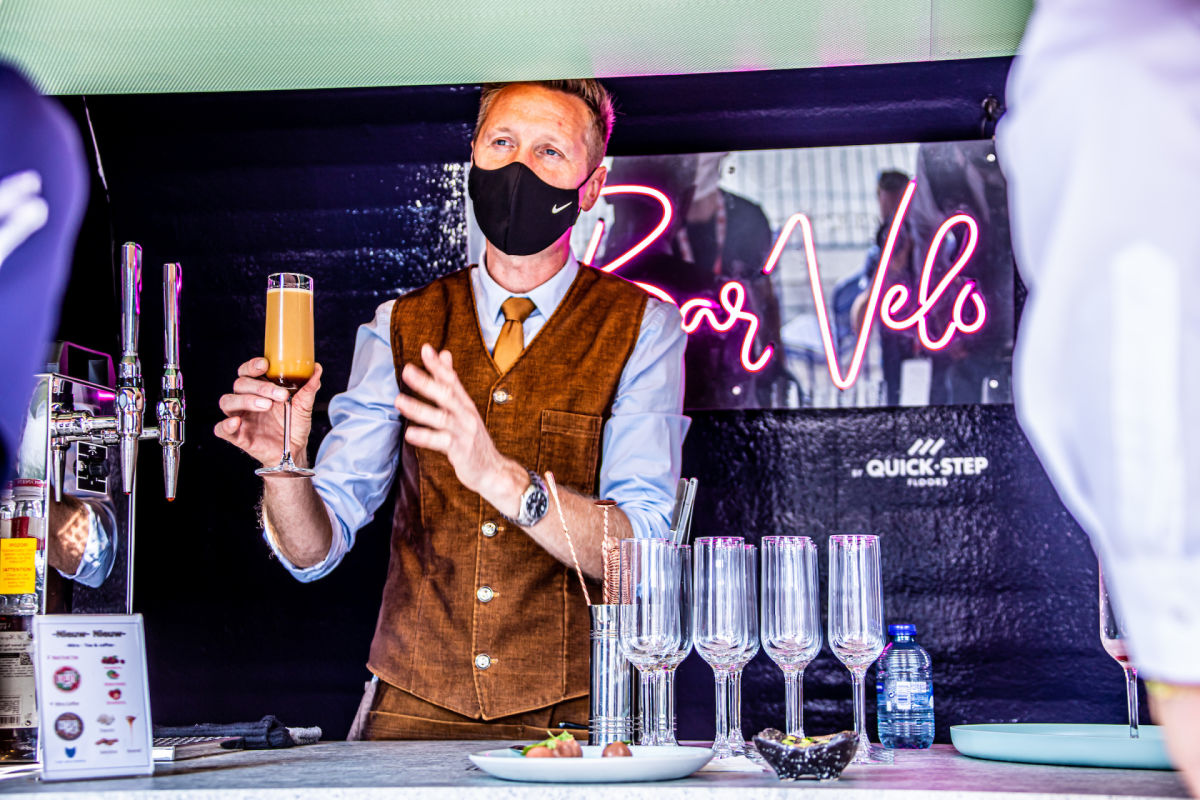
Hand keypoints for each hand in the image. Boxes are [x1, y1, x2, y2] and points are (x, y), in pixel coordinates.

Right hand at [215, 357, 322, 467]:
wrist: (295, 450)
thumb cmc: (294, 424)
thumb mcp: (304, 405)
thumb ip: (309, 387)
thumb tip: (317, 368)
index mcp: (259, 389)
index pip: (248, 371)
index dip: (252, 366)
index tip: (265, 365)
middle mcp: (246, 400)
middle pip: (240, 384)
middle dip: (260, 386)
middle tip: (281, 395)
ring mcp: (240, 417)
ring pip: (228, 401)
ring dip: (246, 400)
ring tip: (267, 405)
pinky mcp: (238, 435)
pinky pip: (221, 429)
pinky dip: (226, 424)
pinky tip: (237, 421)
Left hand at [395, 344, 522, 506]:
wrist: (493, 470)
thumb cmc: (473, 438)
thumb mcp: (465, 409)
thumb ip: (452, 383)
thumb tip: (445, 353)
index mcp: (465, 404)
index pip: (452, 380)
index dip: (439, 365)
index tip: (425, 349)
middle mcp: (466, 415)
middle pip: (447, 395)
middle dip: (427, 382)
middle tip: (407, 370)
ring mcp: (464, 432)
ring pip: (441, 418)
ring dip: (419, 409)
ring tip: (399, 401)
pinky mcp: (461, 451)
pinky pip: (441, 442)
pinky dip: (426, 437)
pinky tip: (410, 434)